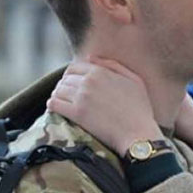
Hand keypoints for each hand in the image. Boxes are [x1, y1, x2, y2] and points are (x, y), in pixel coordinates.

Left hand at [47, 57, 163, 155]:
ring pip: (57, 90)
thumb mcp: (134, 80)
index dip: (71, 76)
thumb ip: (113, 65)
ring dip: (58, 96)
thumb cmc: (140, 109)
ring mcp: (81, 97)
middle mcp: (88, 82)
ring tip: (62, 103)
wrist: (138, 134)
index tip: (73, 85)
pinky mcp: (76, 114)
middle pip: (64, 79)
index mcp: (100, 72)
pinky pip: (54, 104)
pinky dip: (52, 106)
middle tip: (67, 96)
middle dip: (64, 87)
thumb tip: (90, 58)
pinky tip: (56, 110)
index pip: (74, 67)